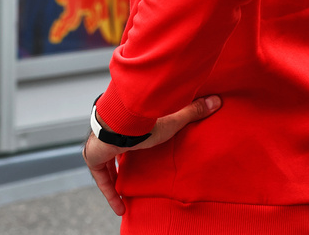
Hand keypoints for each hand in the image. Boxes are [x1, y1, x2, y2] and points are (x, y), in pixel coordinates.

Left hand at [83, 95, 221, 215]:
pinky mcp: (93, 156)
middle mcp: (109, 132)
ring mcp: (98, 144)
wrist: (121, 122)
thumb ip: (192, 112)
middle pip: (112, 153)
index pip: (126, 136)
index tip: (136, 152)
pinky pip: (100, 178)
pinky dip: (109, 191)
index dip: (130, 146)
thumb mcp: (172, 120)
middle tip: (127, 180)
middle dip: (118, 165)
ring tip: (124, 198)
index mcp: (125, 122)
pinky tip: (119, 206)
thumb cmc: (145, 119)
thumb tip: (216, 101)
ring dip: (113, 181)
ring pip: (104, 166)